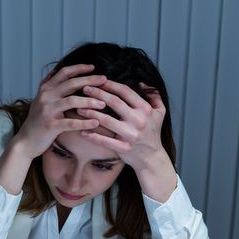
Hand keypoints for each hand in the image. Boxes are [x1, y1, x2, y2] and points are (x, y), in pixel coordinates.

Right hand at [10, 64, 107, 159]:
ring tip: (103, 103)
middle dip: (90, 80)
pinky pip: (71, 123)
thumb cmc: (36, 122)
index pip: (64, 73)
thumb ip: (48, 87)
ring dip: (90, 101)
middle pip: (71, 83)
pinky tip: (96, 123)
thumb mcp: (39, 100)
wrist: (24, 142)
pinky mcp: (50, 125)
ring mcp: (47, 111)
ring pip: (72, 101)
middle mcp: (45, 97)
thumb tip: (55, 71)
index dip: (79, 68)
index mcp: (45, 89)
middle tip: (104, 80)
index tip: (93, 67)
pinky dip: (84, 122)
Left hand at [77, 80, 177, 200]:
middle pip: (114, 103)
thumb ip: (154, 95)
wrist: (152, 157)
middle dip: (98, 94)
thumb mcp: (160, 111)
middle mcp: (138, 120)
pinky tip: (82, 131)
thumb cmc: (153, 131)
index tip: (98, 80)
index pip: (125, 92)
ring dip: (91, 113)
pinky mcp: (124, 148)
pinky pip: (105, 141)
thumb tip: (141, 82)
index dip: (111, 84)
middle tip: (84, 89)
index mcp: (145, 109)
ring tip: (79, 108)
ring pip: (106, 120)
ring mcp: (130, 135)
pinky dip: (93, 136)